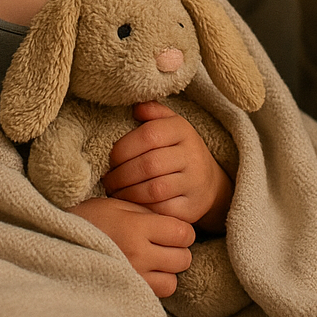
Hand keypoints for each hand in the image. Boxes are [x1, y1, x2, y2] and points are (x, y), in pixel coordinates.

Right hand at [67, 196, 193, 297]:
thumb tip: (176, 224)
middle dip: (179, 250)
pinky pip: (157, 294)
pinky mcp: (126, 291)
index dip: (184, 231)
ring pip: (173, 281)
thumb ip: (149, 213)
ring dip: (168, 271)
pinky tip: (145, 272)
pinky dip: (156, 284)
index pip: (183, 234)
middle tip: (165, 244)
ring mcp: (133, 276)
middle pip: (183, 259)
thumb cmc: (92, 217)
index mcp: (138, 227)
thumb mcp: (120, 205)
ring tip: (154, 260)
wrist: (59, 239)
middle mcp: (138, 253)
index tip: (173, 229)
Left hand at [102, 101, 233, 233]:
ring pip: (154, 189)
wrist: (209, 183)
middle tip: (107, 180)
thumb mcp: (170, 125)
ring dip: (127, 193)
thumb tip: (135, 107)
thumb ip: (153, 112)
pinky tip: (131, 205)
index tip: (111, 159)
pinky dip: (141, 208)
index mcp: (183, 130)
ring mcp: (194, 183)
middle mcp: (192, 155)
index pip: (149, 135)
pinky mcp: (191, 208)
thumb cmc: (178, 150)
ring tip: (114, 192)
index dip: (124, 148)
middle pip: (149, 164)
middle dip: (121, 174)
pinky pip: (161, 210)